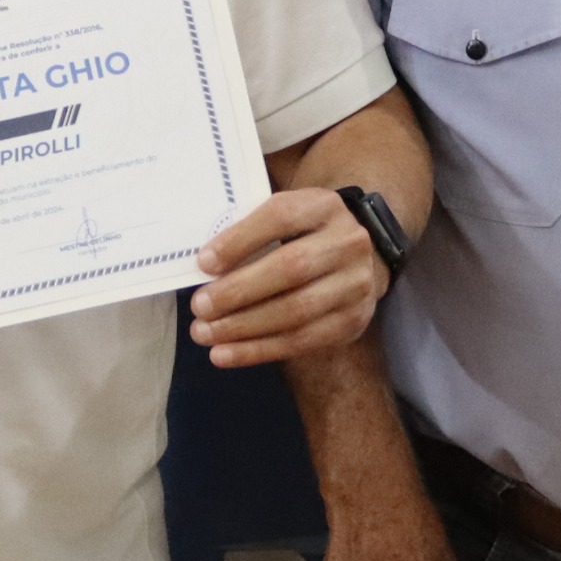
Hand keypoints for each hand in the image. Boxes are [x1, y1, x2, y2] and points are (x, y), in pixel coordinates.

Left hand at [190, 187, 384, 367]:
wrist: (360, 263)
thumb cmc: (303, 238)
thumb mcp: (285, 219)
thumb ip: (250, 232)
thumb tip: (206, 267)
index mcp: (324, 206)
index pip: (281, 217)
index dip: (241, 240)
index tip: (204, 263)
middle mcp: (348, 243)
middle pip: (292, 267)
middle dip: (239, 291)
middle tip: (199, 306)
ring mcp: (356, 285)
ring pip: (296, 310)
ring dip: (243, 326)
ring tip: (204, 333)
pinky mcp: (353, 322)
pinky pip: (301, 341)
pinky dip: (257, 350)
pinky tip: (224, 354)